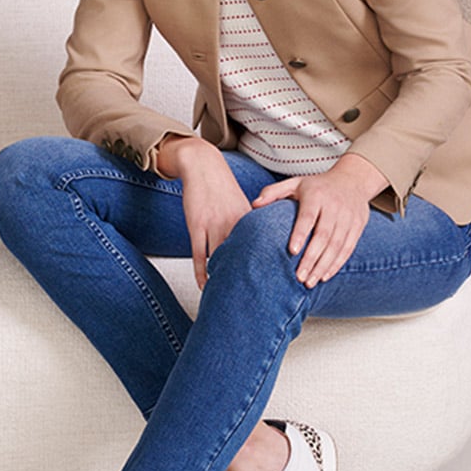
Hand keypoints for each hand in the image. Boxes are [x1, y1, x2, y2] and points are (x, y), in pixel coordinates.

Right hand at [157, 136, 251, 289]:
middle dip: (249, 279)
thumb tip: (262, 248)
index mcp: (248, 220)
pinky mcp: (196, 226)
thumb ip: (252, 227)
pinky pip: (199, 254)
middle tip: (254, 303)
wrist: (203, 166)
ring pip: (220, 258)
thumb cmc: (223, 189)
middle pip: (243, 258)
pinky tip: (205, 286)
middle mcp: (234, 224)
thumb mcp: (242, 206)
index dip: (266, 270)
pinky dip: (202, 272)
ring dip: (224, 279)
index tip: (274, 289)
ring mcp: (214, 225)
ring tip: (229, 300)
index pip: (261, 250)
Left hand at [252, 153, 386, 287]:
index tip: (292, 251)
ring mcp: (348, 217)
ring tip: (310, 282)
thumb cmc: (316, 186)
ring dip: (323, 266)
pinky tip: (325, 276)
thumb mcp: (295, 183)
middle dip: (311, 258)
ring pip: (337, 245)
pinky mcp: (358, 226)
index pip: (309, 216)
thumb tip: (254, 205)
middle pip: (324, 235)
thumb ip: (273, 192)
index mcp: (316, 195)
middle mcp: (334, 206)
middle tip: (299, 277)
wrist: (353, 180)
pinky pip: (348, 248)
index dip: (301, 233)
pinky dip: (337, 264)